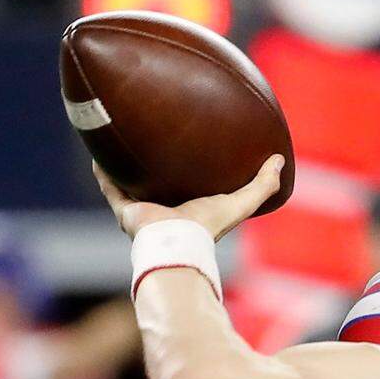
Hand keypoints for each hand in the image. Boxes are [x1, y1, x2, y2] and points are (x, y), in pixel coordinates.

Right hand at [93, 155, 284, 240]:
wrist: (177, 242)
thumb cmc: (209, 225)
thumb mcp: (242, 202)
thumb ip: (263, 184)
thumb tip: (280, 159)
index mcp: (192, 208)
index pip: (192, 187)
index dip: (193, 170)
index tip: (195, 147)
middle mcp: (166, 210)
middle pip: (160, 184)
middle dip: (157, 165)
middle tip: (155, 136)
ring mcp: (144, 210)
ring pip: (132, 183)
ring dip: (127, 165)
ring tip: (123, 138)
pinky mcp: (125, 210)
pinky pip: (111, 186)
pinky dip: (104, 171)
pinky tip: (99, 150)